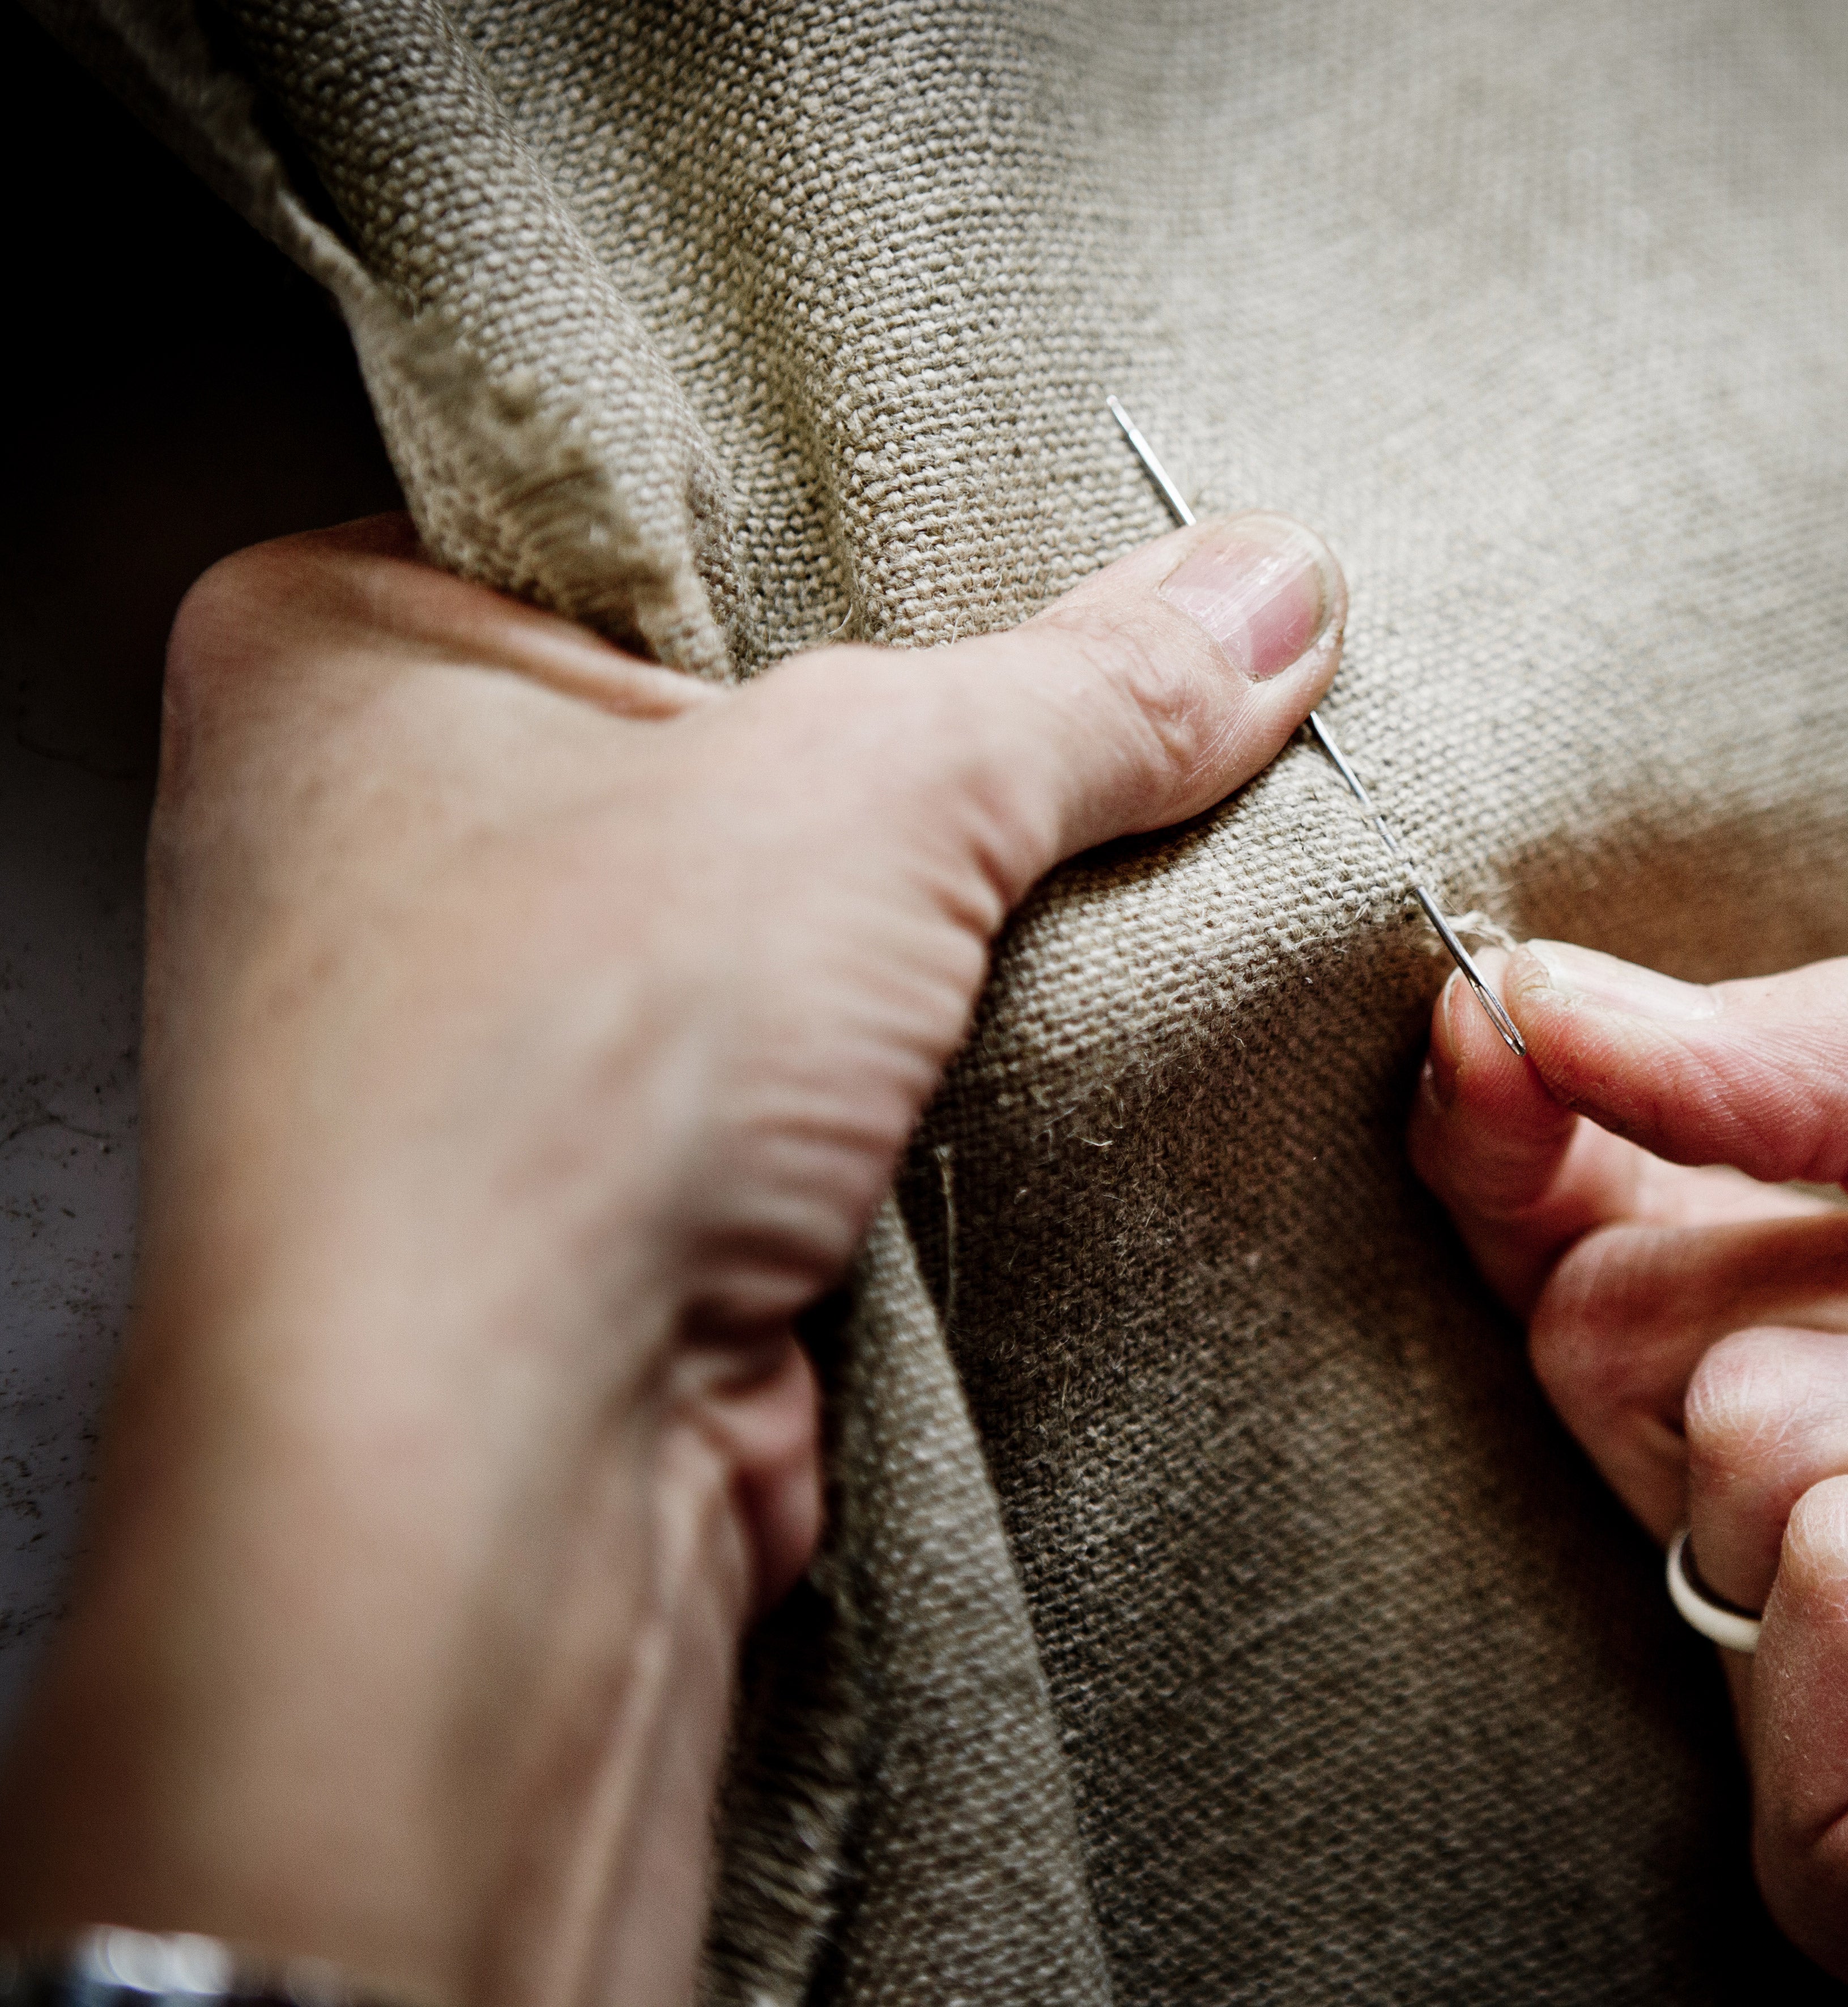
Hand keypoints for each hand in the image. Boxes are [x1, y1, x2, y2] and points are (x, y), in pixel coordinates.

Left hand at [0, 510, 1342, 2006]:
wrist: (491, 1478)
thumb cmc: (560, 1065)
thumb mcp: (878, 780)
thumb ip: (1091, 681)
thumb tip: (1277, 587)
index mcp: (340, 640)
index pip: (634, 503)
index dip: (848, 506)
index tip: (1047, 503)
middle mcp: (377, 828)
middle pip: (736, 711)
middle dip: (933, 731)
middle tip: (1134, 672)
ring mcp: (486, 1026)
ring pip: (788, 910)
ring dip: (948, 918)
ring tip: (1131, 841)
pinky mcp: (607, 1187)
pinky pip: (812, 1065)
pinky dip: (931, 1058)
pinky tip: (1058, 1021)